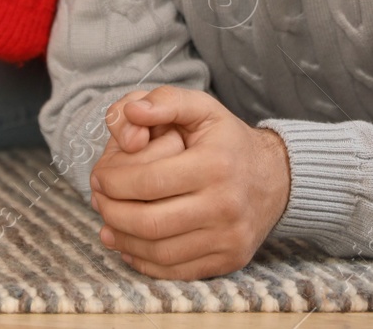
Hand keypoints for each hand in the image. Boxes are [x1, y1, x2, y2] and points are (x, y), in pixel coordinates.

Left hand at [88, 87, 290, 279]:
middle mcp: (224, 205)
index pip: (148, 181)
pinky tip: (128, 245)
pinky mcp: (229, 260)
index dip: (113, 181)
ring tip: (106, 223)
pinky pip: (176, 270)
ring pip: (159, 251)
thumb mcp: (202, 108)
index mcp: (215, 164)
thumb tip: (132, 112)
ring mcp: (228, 237)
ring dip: (122, 239)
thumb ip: (165, 101)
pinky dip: (144, 262)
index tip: (99, 176)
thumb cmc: (227, 141)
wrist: (275, 179)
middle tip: (97, 200)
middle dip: (112, 212)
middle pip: (150, 221)